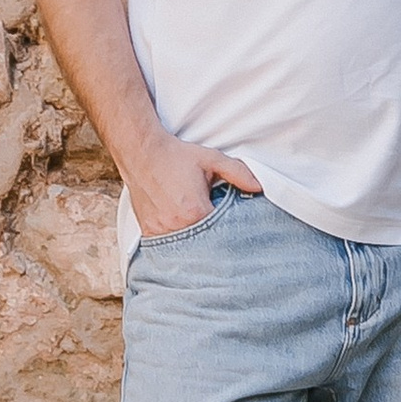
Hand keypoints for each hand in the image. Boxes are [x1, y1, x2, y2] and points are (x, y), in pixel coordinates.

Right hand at [130, 139, 260, 238]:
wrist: (141, 152)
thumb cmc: (176, 156)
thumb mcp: (211, 159)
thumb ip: (238, 173)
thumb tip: (259, 187)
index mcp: (196, 211)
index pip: (221, 233)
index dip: (229, 232)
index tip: (233, 230)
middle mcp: (177, 226)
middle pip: (204, 245)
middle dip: (213, 242)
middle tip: (219, 235)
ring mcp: (161, 232)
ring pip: (185, 249)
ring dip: (195, 244)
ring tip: (200, 234)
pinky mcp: (149, 233)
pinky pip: (167, 247)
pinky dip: (177, 244)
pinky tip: (183, 234)